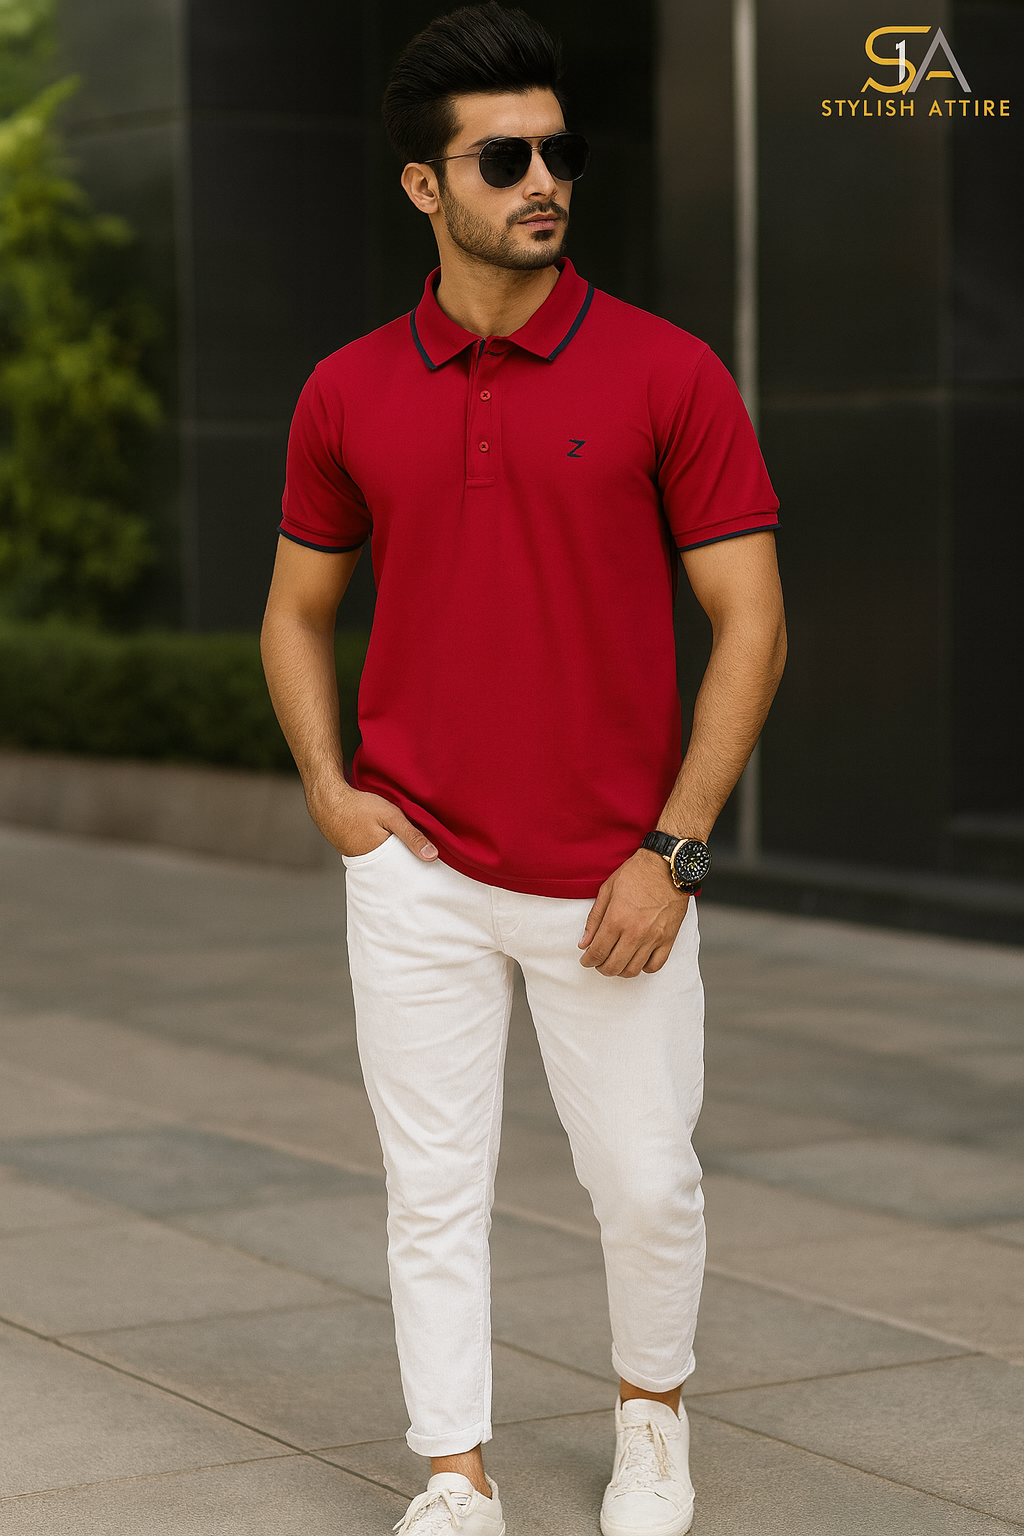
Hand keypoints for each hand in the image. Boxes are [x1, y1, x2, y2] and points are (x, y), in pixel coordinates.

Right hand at [305, 776, 438, 860]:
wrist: (326, 799)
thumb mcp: (391, 817)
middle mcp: (368, 863)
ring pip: (383, 858)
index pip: (404, 869)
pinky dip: (380, 845)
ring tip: (401, 843)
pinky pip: (372, 851)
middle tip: (418, 853)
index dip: (416, 864)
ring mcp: (357, 856)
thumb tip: (432, 856)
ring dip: (392, 851)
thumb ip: (412, 836)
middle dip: (405, 860)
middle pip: (393, 865)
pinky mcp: (351, 848)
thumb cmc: (358, 806)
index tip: (430, 863)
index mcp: (380, 860)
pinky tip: (383, 836)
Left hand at [579, 850, 688, 976]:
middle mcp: (634, 932)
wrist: (667, 865)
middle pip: (613, 966)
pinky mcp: (668, 938)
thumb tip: (584, 943)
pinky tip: (638, 961)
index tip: (586, 960)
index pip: (597, 952)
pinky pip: (656, 965)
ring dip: (620, 971)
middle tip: (598, 963)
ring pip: (633, 970)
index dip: (588, 960)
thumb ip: (594, 919)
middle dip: (601, 968)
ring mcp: (653, 937)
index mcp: (616, 919)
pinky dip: (644, 968)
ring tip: (616, 962)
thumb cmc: (636, 874)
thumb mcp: (607, 890)